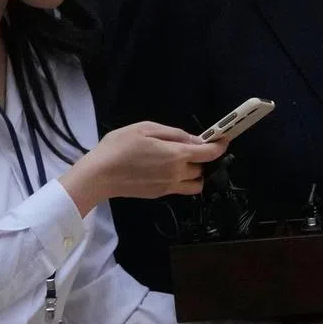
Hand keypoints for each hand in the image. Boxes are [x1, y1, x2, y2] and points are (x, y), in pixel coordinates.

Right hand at [59, 122, 227, 215]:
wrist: (99, 175)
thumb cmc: (120, 146)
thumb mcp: (146, 128)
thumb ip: (174, 134)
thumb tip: (194, 140)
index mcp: (176, 155)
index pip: (209, 154)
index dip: (220, 146)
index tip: (223, 139)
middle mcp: (177, 174)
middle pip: (202, 168)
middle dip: (201, 157)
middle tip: (188, 146)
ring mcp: (168, 187)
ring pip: (195, 183)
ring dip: (194, 172)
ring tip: (180, 161)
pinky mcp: (159, 194)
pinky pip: (180, 188)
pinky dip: (181, 179)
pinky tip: (165, 168)